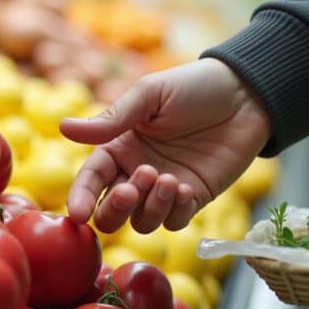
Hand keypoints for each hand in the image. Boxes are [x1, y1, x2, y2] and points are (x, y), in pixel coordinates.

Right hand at [58, 58, 269, 232]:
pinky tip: (184, 187)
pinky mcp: (193, 198)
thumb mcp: (149, 96)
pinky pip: (175, 222)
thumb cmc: (193, 86)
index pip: (91, 179)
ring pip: (142, 222)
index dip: (81, 198)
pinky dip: (175, 211)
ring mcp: (165, 189)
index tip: (78, 214)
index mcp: (119, 146)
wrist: (245, 94)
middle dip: (116, 209)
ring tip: (167, 179)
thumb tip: (63, 127)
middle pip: (112, 212)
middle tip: (132, 188)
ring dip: (150, 207)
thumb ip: (111, 119)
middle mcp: (137, 172)